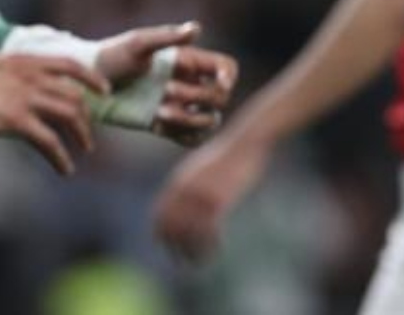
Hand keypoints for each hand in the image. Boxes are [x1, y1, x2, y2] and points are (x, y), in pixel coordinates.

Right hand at [0, 51, 109, 175]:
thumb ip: (10, 75)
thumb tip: (17, 85)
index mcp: (25, 60)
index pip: (70, 64)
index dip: (91, 78)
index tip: (104, 91)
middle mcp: (32, 76)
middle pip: (74, 96)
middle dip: (86, 118)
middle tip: (87, 136)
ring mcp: (25, 97)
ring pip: (69, 116)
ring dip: (81, 136)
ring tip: (82, 153)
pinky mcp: (14, 120)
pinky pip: (49, 141)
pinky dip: (61, 157)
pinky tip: (64, 169)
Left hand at [95, 22, 239, 144]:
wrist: (88, 86)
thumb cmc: (111, 57)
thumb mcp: (138, 44)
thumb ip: (168, 38)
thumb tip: (196, 29)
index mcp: (188, 61)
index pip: (225, 68)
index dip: (228, 77)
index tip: (219, 84)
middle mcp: (190, 83)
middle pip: (218, 97)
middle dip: (197, 96)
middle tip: (166, 91)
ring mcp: (180, 105)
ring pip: (209, 120)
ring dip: (190, 120)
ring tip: (161, 114)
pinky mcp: (167, 124)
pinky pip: (191, 138)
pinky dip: (182, 135)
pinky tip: (158, 126)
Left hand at [153, 135, 270, 261]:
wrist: (244, 142)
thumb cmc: (226, 155)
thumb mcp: (199, 166)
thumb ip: (186, 184)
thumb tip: (180, 199)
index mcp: (177, 182)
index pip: (159, 216)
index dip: (161, 235)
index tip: (168, 247)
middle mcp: (184, 191)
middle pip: (171, 229)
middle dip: (175, 248)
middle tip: (183, 261)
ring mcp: (200, 197)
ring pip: (189, 235)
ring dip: (193, 252)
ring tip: (200, 262)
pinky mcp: (217, 201)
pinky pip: (208, 232)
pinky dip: (210, 245)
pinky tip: (218, 249)